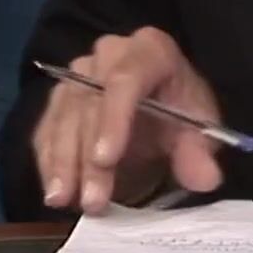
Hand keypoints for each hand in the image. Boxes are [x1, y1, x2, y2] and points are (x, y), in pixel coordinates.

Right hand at [33, 26, 225, 214]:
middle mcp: (108, 54)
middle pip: (90, 102)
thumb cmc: (181, 112)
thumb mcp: (199, 130)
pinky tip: (54, 191)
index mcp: (150, 51)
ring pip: (63, 117)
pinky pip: (46, 128)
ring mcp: (78, 74)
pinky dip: (48, 161)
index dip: (114, 119)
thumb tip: (205, 179)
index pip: (126, 78)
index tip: (106, 159)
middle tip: (92, 201)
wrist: (161, 107)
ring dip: (62, 162)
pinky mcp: (59, 99)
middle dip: (87, 157)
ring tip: (64, 201)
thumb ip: (199, 153)